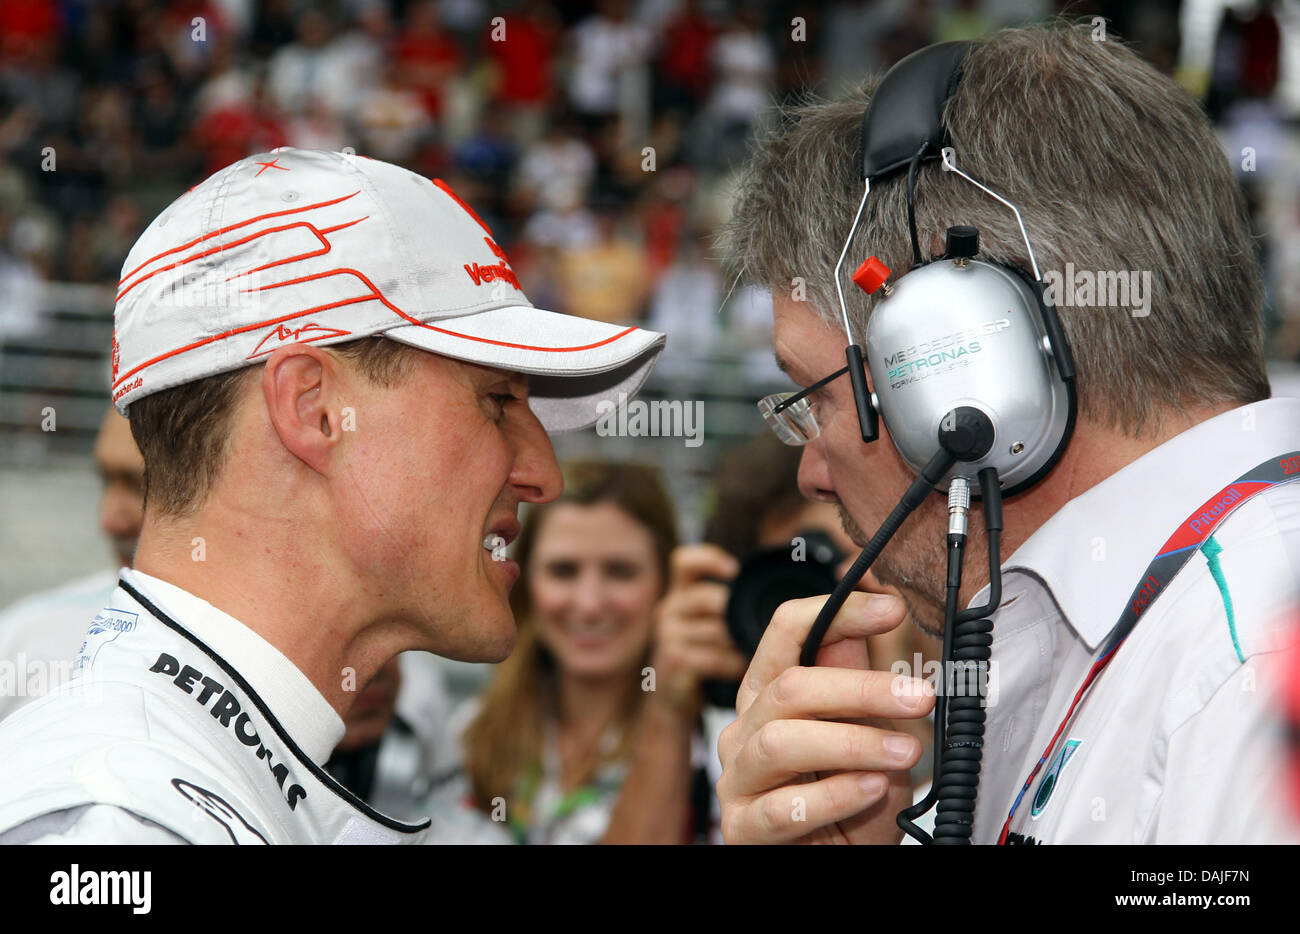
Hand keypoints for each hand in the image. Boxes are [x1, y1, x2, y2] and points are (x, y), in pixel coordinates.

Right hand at [649, 544, 749, 715]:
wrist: (675, 696)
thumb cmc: (705, 654)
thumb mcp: (714, 622)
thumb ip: (732, 604)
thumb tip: (783, 598)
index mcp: (681, 593)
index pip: (684, 561)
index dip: (709, 560)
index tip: (734, 571)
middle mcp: (669, 609)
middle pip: (709, 597)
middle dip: (737, 615)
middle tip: (759, 630)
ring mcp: (668, 635)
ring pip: (717, 630)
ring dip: (740, 644)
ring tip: (753, 655)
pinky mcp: (673, 661)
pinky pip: (715, 657)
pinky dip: (733, 665)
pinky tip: (741, 671)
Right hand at [716, 590, 935, 843]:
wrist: (842, 861)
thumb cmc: (851, 800)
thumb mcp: (867, 731)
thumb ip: (857, 675)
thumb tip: (876, 609)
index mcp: (769, 694)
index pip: (785, 632)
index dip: (836, 612)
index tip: (891, 609)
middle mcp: (744, 729)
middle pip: (789, 688)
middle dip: (861, 688)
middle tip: (920, 697)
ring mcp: (738, 778)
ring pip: (781, 742)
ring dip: (852, 744)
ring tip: (904, 753)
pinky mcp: (743, 827)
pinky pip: (784, 806)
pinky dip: (835, 794)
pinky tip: (872, 789)